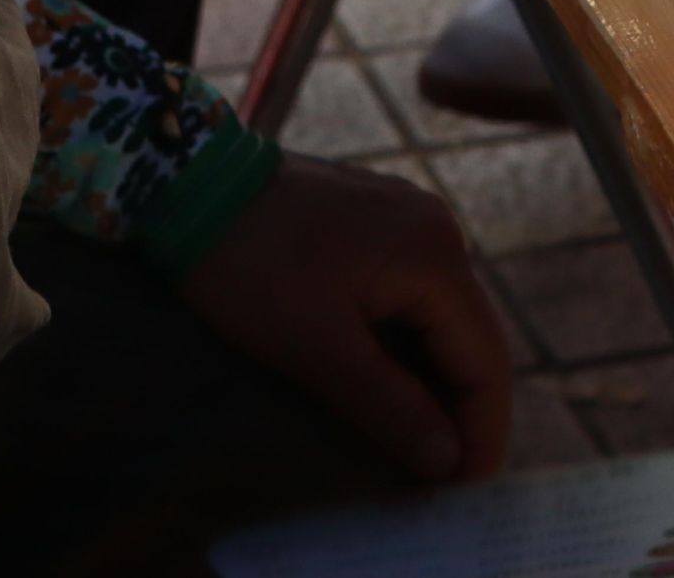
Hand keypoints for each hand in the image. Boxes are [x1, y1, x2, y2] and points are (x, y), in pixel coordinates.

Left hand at [175, 155, 510, 482]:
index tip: (469, 488)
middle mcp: (436, 230)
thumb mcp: (316, 349)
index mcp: (433, 256)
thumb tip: (446, 461)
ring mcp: (407, 220)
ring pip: (442, 316)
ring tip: (424, 441)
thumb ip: (389, 406)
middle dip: (465, 409)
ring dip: (437, 379)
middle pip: (471, 335)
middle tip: (449, 477)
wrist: (189, 183)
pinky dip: (412, 345)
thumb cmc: (249, 267)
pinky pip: (414, 293)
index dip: (481, 429)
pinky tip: (396, 383)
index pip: (484, 357)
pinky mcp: (378, 222)